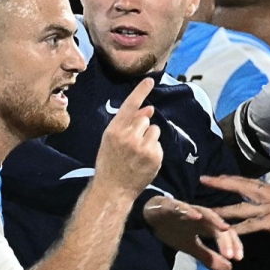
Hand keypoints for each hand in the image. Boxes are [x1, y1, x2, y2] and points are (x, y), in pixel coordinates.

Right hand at [96, 76, 164, 194]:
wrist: (113, 189)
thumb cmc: (110, 162)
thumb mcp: (111, 140)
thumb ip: (128, 123)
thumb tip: (149, 109)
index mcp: (114, 130)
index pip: (130, 106)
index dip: (140, 91)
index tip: (150, 81)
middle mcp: (128, 137)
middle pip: (145, 119)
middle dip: (141, 128)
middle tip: (131, 145)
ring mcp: (143, 148)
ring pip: (154, 130)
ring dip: (149, 138)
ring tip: (137, 153)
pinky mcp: (154, 157)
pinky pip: (159, 144)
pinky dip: (154, 151)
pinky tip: (143, 161)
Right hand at [145, 195, 242, 269]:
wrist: (151, 215)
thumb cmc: (174, 229)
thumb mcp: (191, 247)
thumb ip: (209, 257)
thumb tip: (229, 269)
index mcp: (207, 226)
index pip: (225, 234)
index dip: (233, 245)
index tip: (238, 259)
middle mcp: (201, 216)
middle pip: (217, 226)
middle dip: (225, 239)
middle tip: (230, 255)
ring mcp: (187, 210)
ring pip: (205, 213)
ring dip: (215, 221)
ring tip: (224, 228)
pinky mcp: (172, 206)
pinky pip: (181, 207)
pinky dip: (189, 211)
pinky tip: (196, 216)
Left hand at [202, 173, 269, 245]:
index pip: (250, 182)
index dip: (234, 179)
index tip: (218, 177)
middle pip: (240, 186)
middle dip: (221, 183)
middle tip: (203, 180)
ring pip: (240, 208)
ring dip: (220, 211)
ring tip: (203, 214)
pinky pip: (250, 226)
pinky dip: (236, 231)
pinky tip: (223, 235)